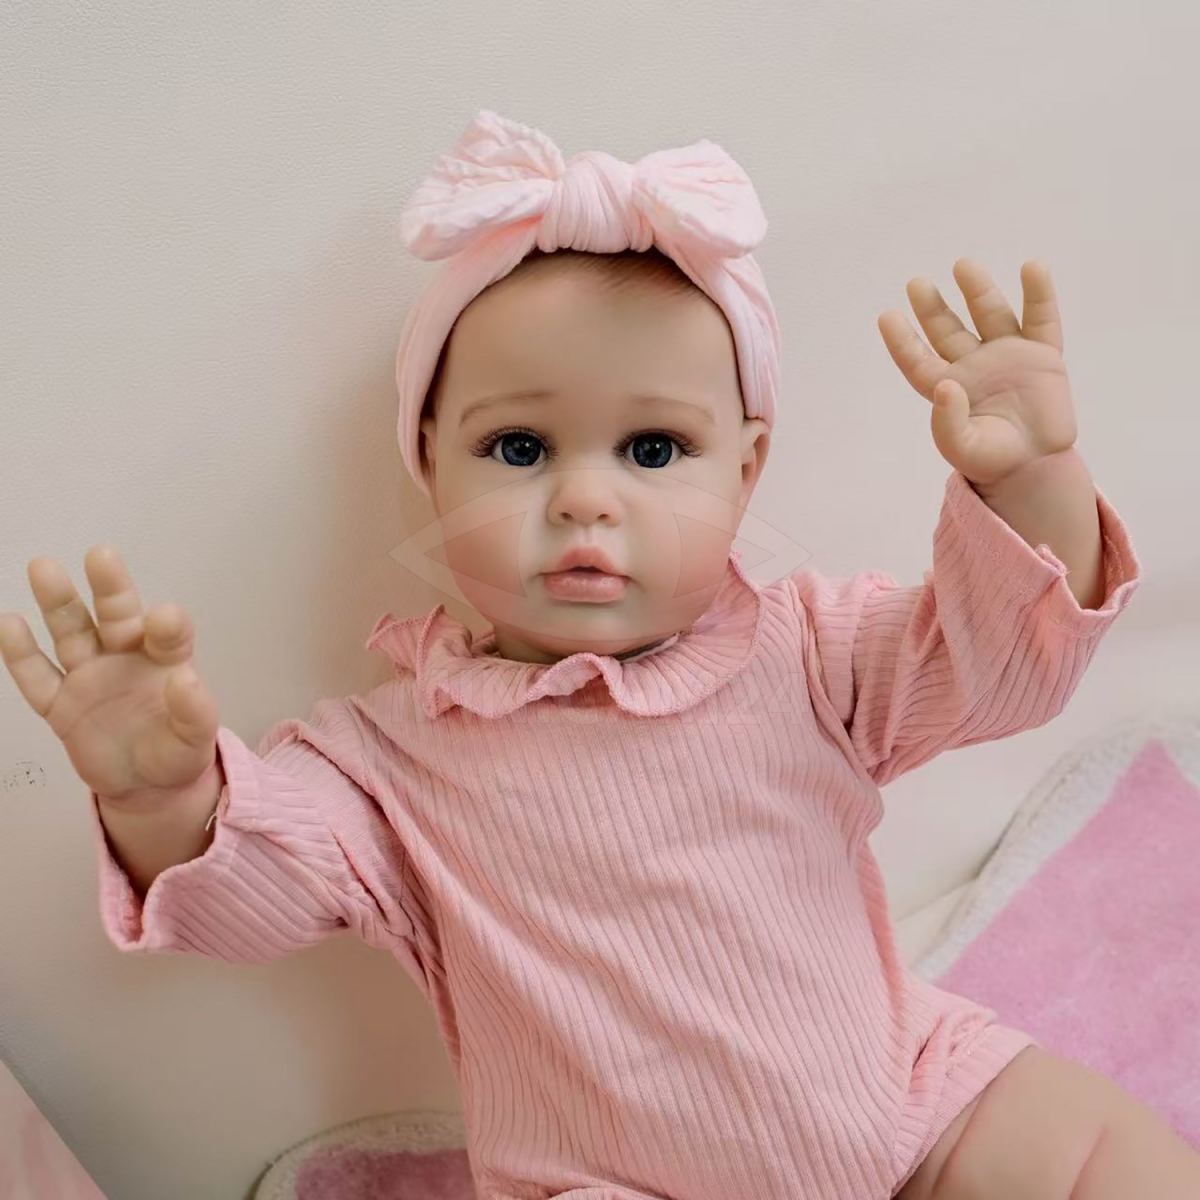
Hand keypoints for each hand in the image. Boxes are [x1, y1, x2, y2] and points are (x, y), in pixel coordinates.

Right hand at [0, 546, 219, 807]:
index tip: (163, 618)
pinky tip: (9, 624)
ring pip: (72, 634)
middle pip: (117, 616)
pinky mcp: (61, 705)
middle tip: (101, 554)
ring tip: (43, 567)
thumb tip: (186, 680)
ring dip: (59, 603)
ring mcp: (90, 677)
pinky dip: (22, 654)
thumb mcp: (196, 739)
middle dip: (109, 587)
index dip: (167, 625)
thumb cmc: (177, 751)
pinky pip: (38, 678)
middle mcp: (126, 658)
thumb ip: (195, 712)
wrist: (145, 784)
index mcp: (166, 662)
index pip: (169, 635)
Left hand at [877, 258, 1077, 488]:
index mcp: (947, 388)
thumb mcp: (962, 447)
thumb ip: (947, 422)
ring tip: (963, 265)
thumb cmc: (991, 458)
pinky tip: (1032, 267)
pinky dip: (1038, 294)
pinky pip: (1041, 319)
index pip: (918, 360)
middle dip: (932, 307)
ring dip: (977, 290)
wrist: (1035, 465)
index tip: (886, 316)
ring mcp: (1008, 356)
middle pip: (948, 331)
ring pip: (990, 315)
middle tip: (916, 283)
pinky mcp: (1043, 355)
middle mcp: (973, 366)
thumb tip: (946, 386)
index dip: (902, 340)